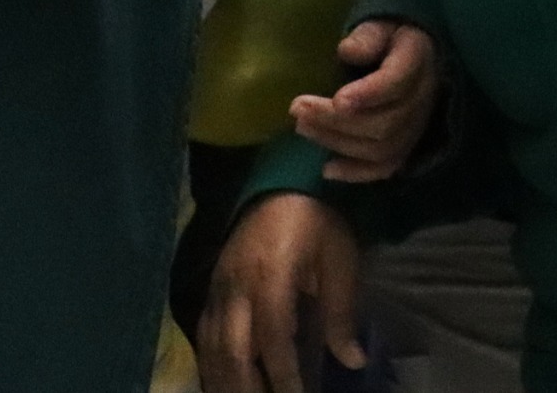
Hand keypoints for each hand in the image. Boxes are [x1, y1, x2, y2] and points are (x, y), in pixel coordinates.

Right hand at [199, 193, 363, 392]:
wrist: (280, 185)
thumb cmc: (316, 222)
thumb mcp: (340, 260)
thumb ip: (342, 312)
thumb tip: (353, 360)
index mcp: (271, 276)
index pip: (273, 337)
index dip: (282, 374)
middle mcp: (237, 286)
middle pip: (233, 349)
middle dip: (246, 387)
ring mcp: (219, 288)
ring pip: (212, 346)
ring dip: (224, 381)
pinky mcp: (211, 288)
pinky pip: (203, 334)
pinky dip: (210, 363)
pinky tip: (221, 382)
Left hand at [290, 20, 438, 181]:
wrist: (414, 55)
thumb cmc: (389, 37)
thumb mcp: (379, 25)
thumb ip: (366, 37)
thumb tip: (347, 51)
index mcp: (417, 61)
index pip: (396, 83)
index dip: (369, 94)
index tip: (337, 100)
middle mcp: (423, 99)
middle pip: (384, 122)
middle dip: (337, 121)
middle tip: (298, 110)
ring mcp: (417, 126)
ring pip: (381, 148)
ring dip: (339, 143)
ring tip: (303, 127)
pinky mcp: (407, 145)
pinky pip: (386, 167)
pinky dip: (356, 173)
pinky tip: (327, 170)